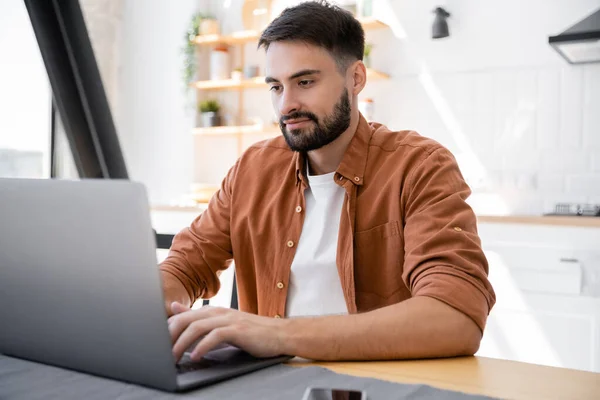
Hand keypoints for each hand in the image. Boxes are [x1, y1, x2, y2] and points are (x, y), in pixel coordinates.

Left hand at [168, 302, 287, 361]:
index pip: (182, 317)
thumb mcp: (222, 323)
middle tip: (160, 353)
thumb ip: (198, 318)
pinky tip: (197, 357)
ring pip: (197, 327)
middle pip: (185, 320)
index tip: (157, 345)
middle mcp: (219, 312)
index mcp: (212, 311)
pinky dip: (203, 347)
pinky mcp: (238, 330)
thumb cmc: (252, 332)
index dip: (167, 330)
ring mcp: (229, 320)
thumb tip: (174, 308)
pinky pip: (215, 336)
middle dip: (169, 337)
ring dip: (182, 344)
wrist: (279, 334)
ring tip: (174, 358)